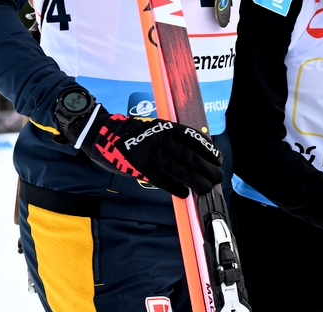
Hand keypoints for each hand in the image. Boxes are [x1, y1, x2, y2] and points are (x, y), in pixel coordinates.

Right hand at [61, 100, 222, 197]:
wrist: (103, 134)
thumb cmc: (134, 133)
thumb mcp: (157, 128)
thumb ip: (174, 138)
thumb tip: (196, 153)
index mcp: (168, 128)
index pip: (194, 139)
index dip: (209, 150)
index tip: (219, 159)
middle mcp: (162, 140)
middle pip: (191, 156)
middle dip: (208, 168)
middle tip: (218, 177)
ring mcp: (150, 154)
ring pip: (179, 169)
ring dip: (196, 180)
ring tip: (207, 187)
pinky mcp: (139, 168)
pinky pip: (160, 180)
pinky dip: (174, 187)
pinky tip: (184, 194)